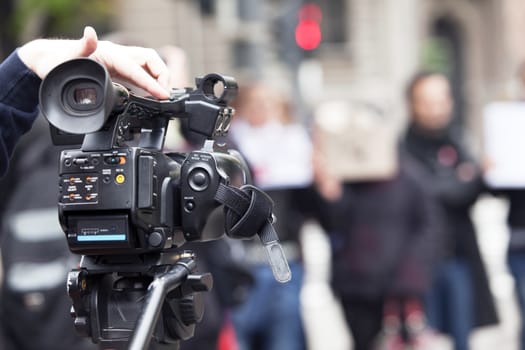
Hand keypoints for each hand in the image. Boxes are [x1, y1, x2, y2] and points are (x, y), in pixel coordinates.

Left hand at [18, 26, 169, 98]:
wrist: (48, 62)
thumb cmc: (56, 62)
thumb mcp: (66, 57)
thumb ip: (81, 47)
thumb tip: (89, 34)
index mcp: (110, 53)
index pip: (138, 69)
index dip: (152, 82)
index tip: (163, 95)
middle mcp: (118, 55)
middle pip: (151, 61)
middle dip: (163, 76)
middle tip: (165, 95)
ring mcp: (120, 63)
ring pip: (149, 67)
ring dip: (159, 79)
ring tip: (161, 96)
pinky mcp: (118, 71)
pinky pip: (141, 75)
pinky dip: (150, 84)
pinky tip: (151, 96)